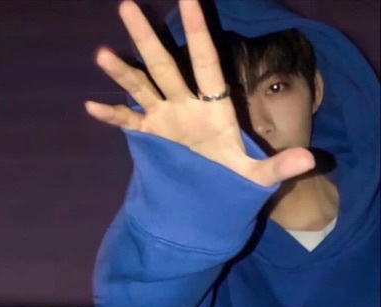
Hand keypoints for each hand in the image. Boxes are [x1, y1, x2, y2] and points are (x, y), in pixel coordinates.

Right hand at [85, 0, 314, 186]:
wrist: (213, 193)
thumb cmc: (234, 177)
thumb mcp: (257, 175)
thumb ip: (278, 166)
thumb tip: (310, 161)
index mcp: (214, 106)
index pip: (206, 61)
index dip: (198, 31)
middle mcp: (187, 104)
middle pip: (165, 67)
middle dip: (148, 39)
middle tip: (126, 5)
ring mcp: (166, 118)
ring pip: (142, 89)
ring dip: (123, 73)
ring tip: (102, 54)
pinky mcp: (152, 136)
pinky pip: (128, 124)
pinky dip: (112, 117)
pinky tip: (90, 106)